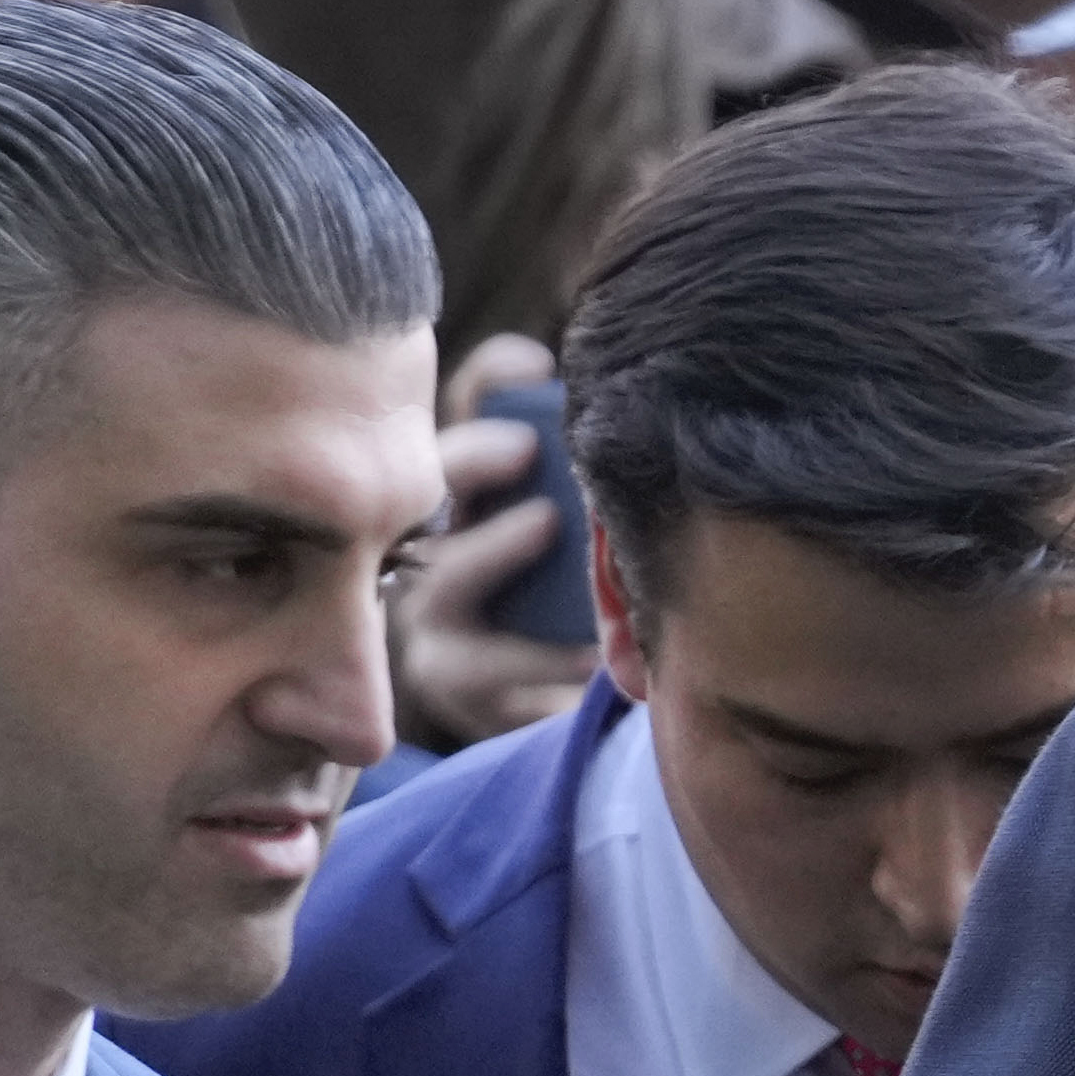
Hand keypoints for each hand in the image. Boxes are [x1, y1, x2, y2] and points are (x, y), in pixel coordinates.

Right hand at [398, 333, 593, 756]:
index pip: (467, 416)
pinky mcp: (452, 680)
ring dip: (496, 546)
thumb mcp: (591, 544)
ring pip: (446, 574)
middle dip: (472, 455)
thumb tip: (643, 437)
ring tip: (550, 526)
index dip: (493, 381)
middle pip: (431, 481)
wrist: (558, 710)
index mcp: (474, 490)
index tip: (536, 365)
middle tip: (527, 444)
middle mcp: (437, 540)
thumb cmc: (580, 608)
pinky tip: (590, 654)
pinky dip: (542, 658)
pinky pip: (487, 666)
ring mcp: (433, 612)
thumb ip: (596, 495)